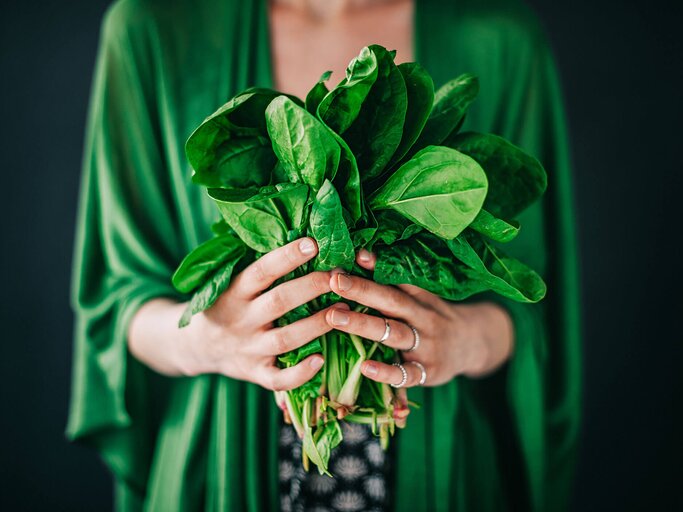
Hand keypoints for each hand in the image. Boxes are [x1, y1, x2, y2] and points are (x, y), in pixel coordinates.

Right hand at [181, 237, 347, 390]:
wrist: (196, 346)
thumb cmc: (226, 304)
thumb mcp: (231, 282)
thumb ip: (260, 267)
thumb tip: (302, 235)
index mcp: (234, 292)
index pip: (261, 271)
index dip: (287, 257)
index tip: (313, 243)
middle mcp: (241, 320)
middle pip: (279, 302)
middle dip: (312, 287)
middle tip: (340, 275)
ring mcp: (248, 349)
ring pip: (286, 338)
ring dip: (317, 324)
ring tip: (345, 310)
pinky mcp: (255, 373)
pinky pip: (278, 379)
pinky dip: (300, 373)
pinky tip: (321, 360)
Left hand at [324, 249, 513, 386]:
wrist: (472, 346)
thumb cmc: (432, 317)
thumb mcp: (419, 297)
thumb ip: (391, 281)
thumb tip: (359, 254)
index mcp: (419, 297)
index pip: (396, 279)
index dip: (375, 267)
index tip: (351, 256)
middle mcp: (423, 318)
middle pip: (392, 301)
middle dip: (362, 290)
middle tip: (334, 281)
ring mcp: (426, 346)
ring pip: (394, 334)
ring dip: (363, 324)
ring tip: (334, 317)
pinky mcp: (427, 372)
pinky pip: (406, 374)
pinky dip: (386, 372)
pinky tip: (365, 367)